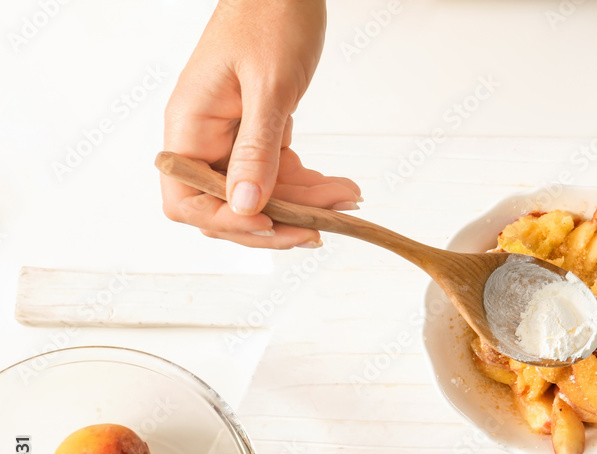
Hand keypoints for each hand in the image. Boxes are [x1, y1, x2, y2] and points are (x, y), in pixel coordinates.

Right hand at [162, 0, 360, 248]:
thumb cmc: (270, 17)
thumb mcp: (268, 86)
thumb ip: (258, 150)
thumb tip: (247, 206)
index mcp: (190, 125)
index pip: (188, 200)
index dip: (227, 222)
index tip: (273, 225)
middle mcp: (205, 138)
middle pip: (227, 207)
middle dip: (276, 221)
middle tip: (321, 228)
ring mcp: (233, 138)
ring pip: (263, 195)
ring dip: (305, 206)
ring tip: (347, 199)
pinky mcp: (261, 134)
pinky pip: (281, 174)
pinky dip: (311, 186)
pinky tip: (342, 187)